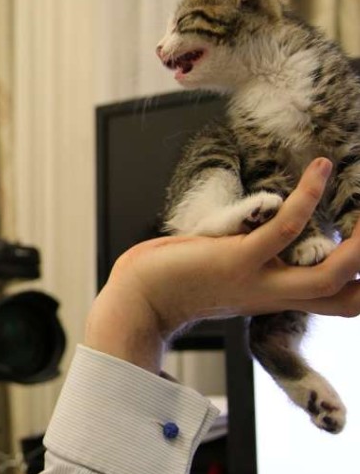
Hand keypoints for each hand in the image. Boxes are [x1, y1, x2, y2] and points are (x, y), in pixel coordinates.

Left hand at [86, 157, 359, 372]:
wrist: (135, 301)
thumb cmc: (176, 282)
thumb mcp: (230, 276)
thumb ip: (258, 265)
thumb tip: (273, 236)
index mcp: (278, 298)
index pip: (342, 303)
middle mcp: (275, 295)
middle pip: (349, 297)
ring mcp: (257, 279)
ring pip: (330, 273)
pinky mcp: (234, 260)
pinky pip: (282, 230)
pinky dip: (306, 199)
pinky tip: (320, 169)